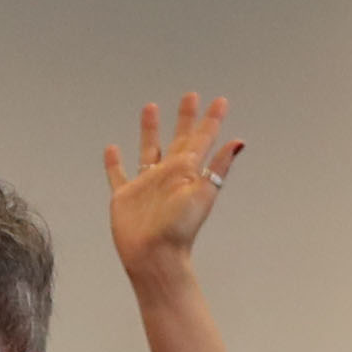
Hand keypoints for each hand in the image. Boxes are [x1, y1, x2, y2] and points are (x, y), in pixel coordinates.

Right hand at [101, 90, 245, 286]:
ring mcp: (146, 184)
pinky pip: (118, 175)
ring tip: (151, 107)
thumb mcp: (203, 193)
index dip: (212, 120)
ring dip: (150, 130)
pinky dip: (114, 163)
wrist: (154, 255)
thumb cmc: (179, 228)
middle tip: (190, 96)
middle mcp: (168, 174)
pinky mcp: (125, 196)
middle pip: (178, 139)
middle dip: (185, 118)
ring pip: (148, 150)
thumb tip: (238, 141)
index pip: (202, 139)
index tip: (220, 101)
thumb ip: (217, 165)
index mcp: (187, 171)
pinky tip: (112, 149)